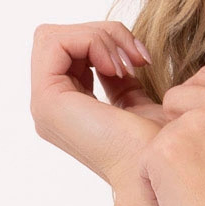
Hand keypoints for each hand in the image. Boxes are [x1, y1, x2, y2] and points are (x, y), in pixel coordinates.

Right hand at [30, 20, 166, 198]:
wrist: (160, 169)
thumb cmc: (158, 144)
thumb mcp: (135, 100)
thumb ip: (116, 77)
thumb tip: (113, 57)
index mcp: (67, 108)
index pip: (70, 49)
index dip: (106, 41)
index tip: (141, 60)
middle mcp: (50, 108)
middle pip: (60, 39)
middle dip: (104, 35)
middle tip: (137, 59)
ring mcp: (44, 105)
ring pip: (55, 37)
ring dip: (100, 38)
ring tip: (130, 65)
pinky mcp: (46, 101)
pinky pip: (55, 42)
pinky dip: (91, 42)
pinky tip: (117, 69)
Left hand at [140, 65, 204, 205]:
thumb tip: (197, 112)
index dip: (197, 107)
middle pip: (178, 95)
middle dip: (178, 130)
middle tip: (204, 176)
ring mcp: (196, 124)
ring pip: (159, 128)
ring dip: (167, 160)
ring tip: (197, 194)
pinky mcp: (166, 149)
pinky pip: (144, 158)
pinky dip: (155, 185)